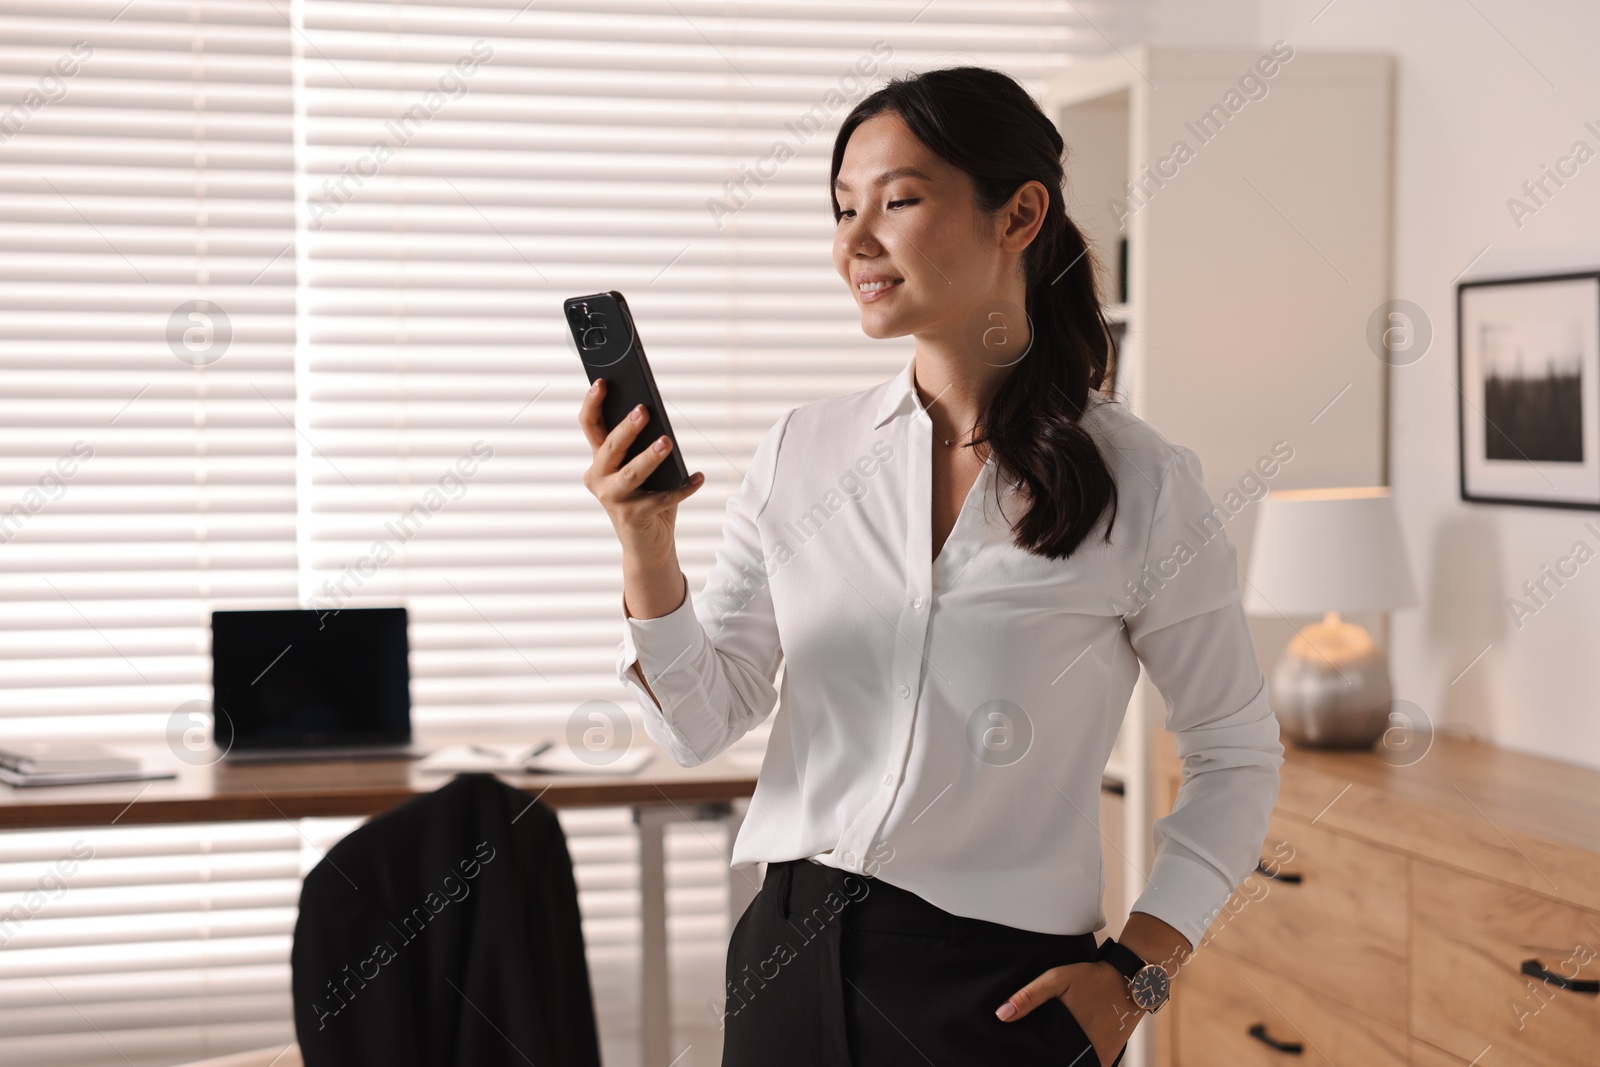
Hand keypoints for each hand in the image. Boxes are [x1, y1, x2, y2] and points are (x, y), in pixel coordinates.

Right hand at [580, 377, 704, 567]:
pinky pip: (662, 499)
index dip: (592, 403)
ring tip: (666, 442)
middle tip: (643, 410)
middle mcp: (599, 478)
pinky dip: (683, 488)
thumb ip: (645, 449)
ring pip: (631, 473)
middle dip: (627, 427)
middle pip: (611, 446)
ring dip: (649, 457)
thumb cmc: (647, 498)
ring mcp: (613, 499)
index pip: (590, 425)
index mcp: (599, 460)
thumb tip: (662, 428)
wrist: (647, 544)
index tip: (602, 382)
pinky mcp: (633, 517)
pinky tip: (698, 478)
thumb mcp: (644, 471)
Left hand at [995, 960, 1140, 1065]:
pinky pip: (1087, 1064)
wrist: (1129, 981)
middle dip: (1045, 1058)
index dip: (1035, 1058)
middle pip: (1058, 1063)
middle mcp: (1088, 1057)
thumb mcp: (1057, 980)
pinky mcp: (1107, 1058)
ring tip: (1047, 1048)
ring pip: (1073, 1065)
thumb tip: (1002, 1015)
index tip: (1019, 1055)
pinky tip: (1062, 1048)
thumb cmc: (1091, 980)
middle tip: (1030, 1051)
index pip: (1044, 1061)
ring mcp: (1099, 1060)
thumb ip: (1029, 997)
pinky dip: (1074, 1059)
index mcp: (1070, 1043)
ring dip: (1061, 1058)